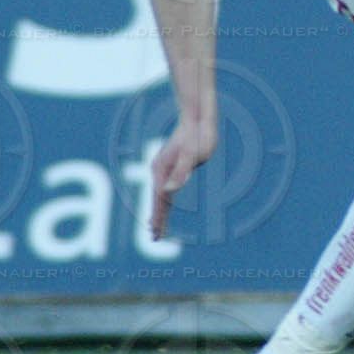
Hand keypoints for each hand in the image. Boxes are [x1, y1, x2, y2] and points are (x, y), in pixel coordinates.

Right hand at [150, 115, 216, 238]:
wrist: (197, 116)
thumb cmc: (198, 135)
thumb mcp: (193, 155)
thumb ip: (181, 172)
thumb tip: (168, 191)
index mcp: (163, 170)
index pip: (160, 200)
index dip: (158, 218)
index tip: (156, 234)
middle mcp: (160, 170)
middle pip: (157, 199)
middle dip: (156, 218)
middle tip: (155, 238)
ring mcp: (164, 167)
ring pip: (160, 194)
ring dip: (158, 210)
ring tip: (156, 227)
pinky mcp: (170, 164)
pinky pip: (164, 186)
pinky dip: (163, 199)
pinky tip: (165, 203)